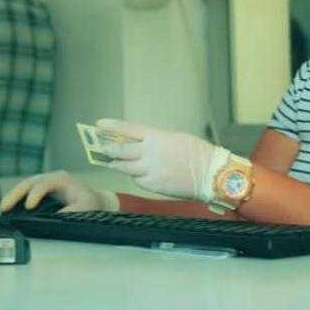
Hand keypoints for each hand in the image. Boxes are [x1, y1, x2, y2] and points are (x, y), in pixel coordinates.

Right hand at [0, 171, 118, 212]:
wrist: (95, 203)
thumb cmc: (91, 203)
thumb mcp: (87, 206)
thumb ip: (75, 211)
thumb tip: (60, 217)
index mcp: (61, 179)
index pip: (43, 183)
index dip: (35, 194)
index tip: (28, 207)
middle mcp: (49, 179)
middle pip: (27, 183)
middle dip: (14, 195)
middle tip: (4, 207)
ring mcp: (42, 185)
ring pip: (22, 188)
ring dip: (11, 198)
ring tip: (1, 211)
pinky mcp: (38, 194)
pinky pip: (23, 195)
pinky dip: (14, 202)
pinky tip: (6, 212)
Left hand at [96, 119, 225, 201]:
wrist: (210, 173)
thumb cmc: (196, 152)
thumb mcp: (174, 137)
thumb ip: (154, 140)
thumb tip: (137, 142)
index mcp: (156, 136)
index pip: (127, 128)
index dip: (111, 126)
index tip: (99, 124)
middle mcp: (150, 152)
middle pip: (121, 149)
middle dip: (108, 148)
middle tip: (101, 148)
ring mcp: (150, 169)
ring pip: (124, 167)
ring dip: (116, 164)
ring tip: (111, 163)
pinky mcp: (153, 185)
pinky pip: (137, 180)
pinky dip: (134, 176)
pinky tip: (134, 175)